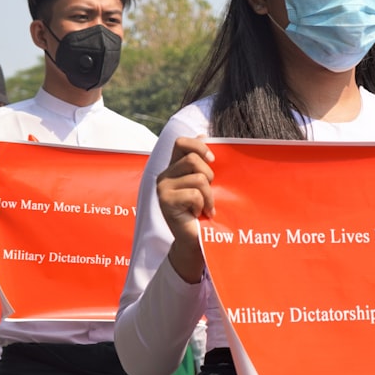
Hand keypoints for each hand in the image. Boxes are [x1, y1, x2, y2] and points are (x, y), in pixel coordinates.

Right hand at [157, 137, 214, 283]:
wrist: (195, 240)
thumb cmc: (202, 211)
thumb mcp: (204, 183)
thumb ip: (201, 162)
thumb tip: (203, 133)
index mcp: (173, 168)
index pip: (181, 143)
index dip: (199, 146)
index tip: (212, 160)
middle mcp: (164, 175)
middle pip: (193, 159)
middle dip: (209, 176)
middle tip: (208, 193)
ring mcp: (162, 188)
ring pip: (197, 178)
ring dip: (208, 195)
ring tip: (205, 207)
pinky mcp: (165, 201)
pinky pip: (194, 193)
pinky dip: (202, 205)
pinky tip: (197, 214)